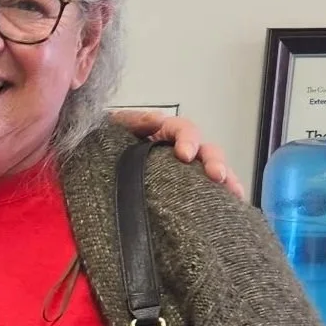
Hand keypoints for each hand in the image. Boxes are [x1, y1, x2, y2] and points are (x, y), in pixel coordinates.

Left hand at [112, 110, 245, 198]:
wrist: (91, 171)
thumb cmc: (102, 148)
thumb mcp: (111, 128)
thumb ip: (130, 121)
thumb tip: (154, 119)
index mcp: (160, 133)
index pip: (182, 130)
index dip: (187, 139)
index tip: (185, 155)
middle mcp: (176, 151)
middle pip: (204, 150)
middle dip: (213, 161)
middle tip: (216, 175)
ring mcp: (181, 172)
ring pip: (210, 171)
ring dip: (225, 178)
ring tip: (234, 192)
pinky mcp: (182, 192)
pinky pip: (205, 193)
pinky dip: (222, 198)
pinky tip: (233, 206)